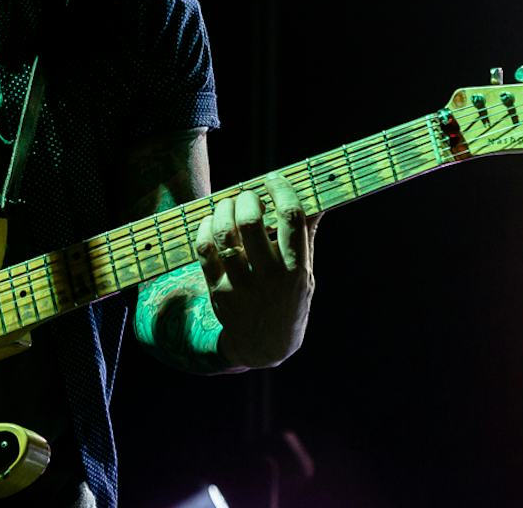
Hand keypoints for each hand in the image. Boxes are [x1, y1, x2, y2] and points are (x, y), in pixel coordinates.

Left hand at [195, 174, 317, 368]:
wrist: (266, 345)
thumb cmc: (289, 299)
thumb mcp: (307, 273)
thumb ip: (307, 236)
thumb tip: (318, 198)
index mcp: (297, 269)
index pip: (292, 218)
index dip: (281, 190)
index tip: (273, 179)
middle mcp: (270, 277)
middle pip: (251, 221)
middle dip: (247, 198)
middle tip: (248, 195)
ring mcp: (241, 285)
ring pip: (224, 233)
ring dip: (223, 209)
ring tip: (228, 204)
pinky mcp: (218, 291)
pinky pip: (204, 249)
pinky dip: (205, 228)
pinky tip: (212, 222)